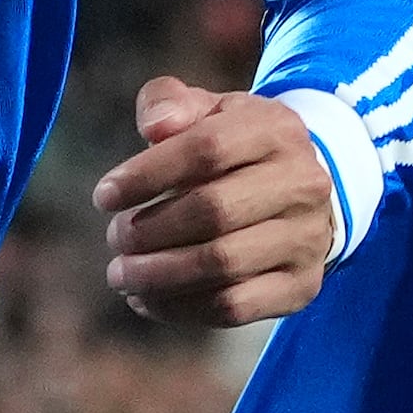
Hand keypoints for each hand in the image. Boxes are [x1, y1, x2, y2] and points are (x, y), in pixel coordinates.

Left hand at [90, 76, 341, 329]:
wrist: (297, 194)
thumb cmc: (234, 149)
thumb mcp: (205, 112)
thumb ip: (171, 103)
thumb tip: (155, 126)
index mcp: (278, 130)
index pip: (207, 149)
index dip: (148, 174)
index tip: (104, 196)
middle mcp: (304, 184)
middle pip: (214, 210)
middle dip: (150, 230)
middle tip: (115, 237)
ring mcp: (308, 239)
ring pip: (222, 265)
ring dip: (158, 275)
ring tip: (121, 274)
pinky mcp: (302, 287)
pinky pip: (234, 307)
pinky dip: (180, 308)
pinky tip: (147, 299)